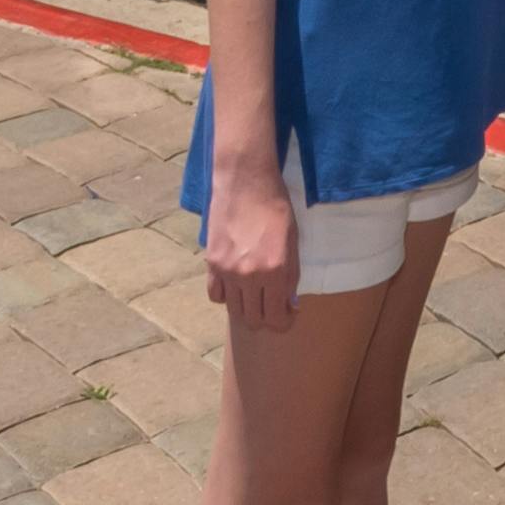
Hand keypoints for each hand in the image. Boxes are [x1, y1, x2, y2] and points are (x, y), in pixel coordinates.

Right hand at [204, 162, 302, 328]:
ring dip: (246, 308)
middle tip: (271, 306)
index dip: (283, 323)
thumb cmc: (276, 207)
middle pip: (254, 319)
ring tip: (254, 295)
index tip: (286, 316)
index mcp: (275, 270)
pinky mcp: (211, 262)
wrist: (246, 182)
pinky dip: (226, 296)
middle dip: (265, 318)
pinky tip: (235, 285)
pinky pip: (215, 295)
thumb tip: (289, 304)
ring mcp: (227, 271)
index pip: (276, 318)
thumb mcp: (292, 241)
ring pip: (234, 310)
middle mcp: (250, 275)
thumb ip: (290, 276)